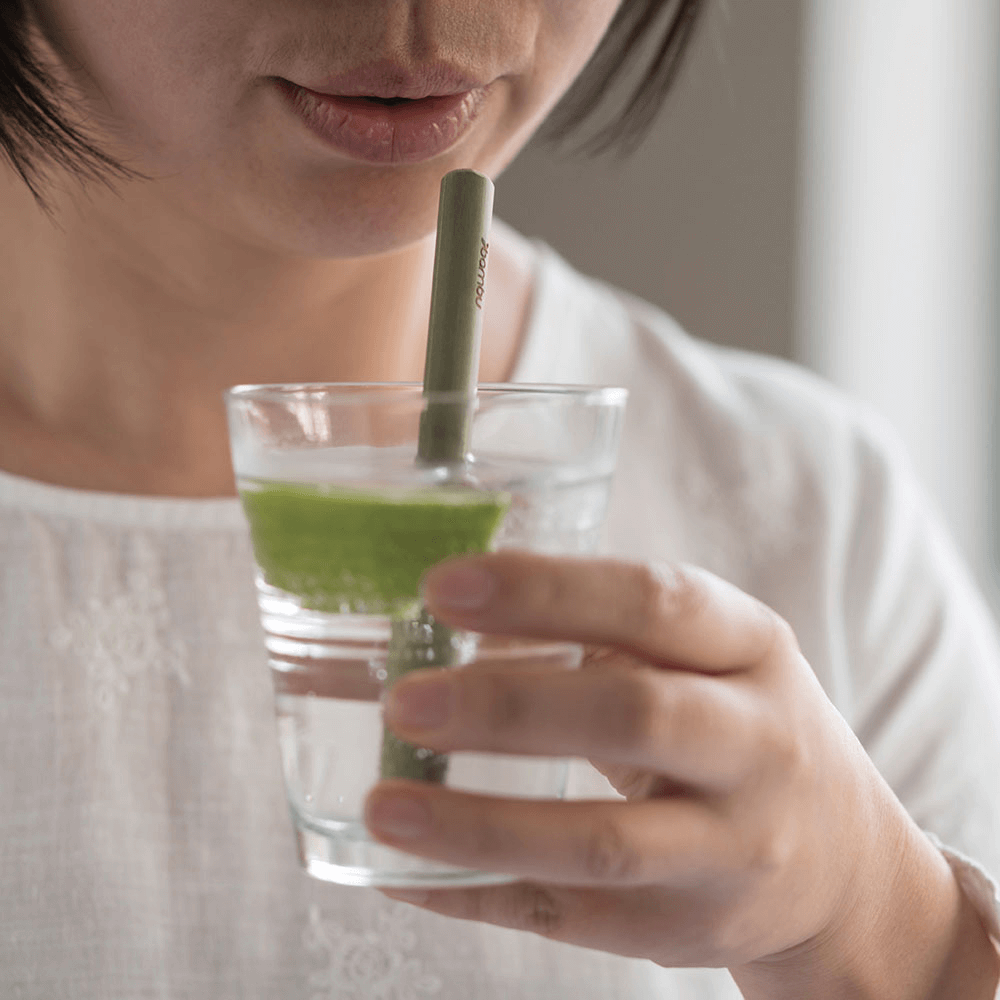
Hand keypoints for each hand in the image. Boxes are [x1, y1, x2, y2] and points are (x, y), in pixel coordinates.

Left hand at [364, 553, 999, 998]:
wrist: (842, 860)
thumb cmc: (739, 722)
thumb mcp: (708, 654)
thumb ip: (603, 629)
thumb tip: (447, 619)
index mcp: (750, 647)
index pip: (653, 603)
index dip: (546, 591)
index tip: (443, 586)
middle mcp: (755, 745)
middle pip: (633, 718)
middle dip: (509, 708)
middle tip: (405, 700)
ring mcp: (727, 849)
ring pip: (600, 843)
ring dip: (480, 826)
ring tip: (384, 806)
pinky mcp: (686, 928)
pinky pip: (571, 918)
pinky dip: (478, 896)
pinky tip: (403, 876)